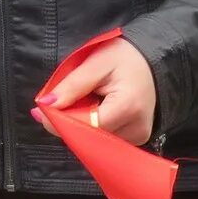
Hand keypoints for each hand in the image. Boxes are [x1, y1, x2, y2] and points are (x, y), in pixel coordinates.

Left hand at [35, 38, 158, 145]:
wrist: (155, 60)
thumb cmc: (126, 57)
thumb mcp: (97, 62)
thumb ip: (72, 85)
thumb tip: (45, 105)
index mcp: (127, 107)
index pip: (86, 127)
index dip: (61, 121)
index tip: (42, 111)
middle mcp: (136, 129)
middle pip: (90, 137)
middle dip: (68, 123)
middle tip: (57, 103)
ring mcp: (138, 138)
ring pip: (95, 141)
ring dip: (80, 125)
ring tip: (83, 101)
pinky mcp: (137, 140)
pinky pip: (105, 140)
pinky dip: (92, 128)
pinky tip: (94, 110)